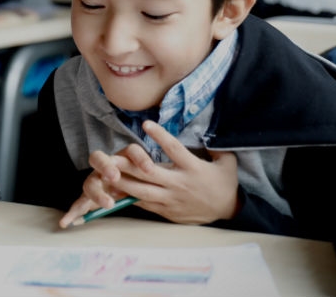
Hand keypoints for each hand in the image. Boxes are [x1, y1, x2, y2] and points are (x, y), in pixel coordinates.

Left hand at [61, 120, 238, 226]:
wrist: (228, 212)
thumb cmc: (225, 183)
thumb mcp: (227, 162)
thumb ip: (217, 146)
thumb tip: (210, 127)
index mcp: (193, 169)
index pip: (174, 149)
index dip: (160, 136)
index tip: (146, 123)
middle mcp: (179, 184)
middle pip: (150, 173)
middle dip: (129, 165)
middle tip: (111, 156)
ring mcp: (171, 199)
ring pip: (143, 191)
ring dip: (123, 182)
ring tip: (107, 174)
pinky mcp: (167, 211)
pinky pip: (145, 204)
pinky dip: (129, 197)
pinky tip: (115, 191)